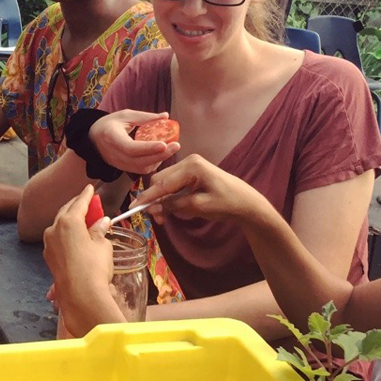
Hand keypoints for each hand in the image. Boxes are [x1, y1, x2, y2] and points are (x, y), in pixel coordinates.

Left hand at [42, 186, 113, 337]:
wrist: (80, 296)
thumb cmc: (94, 267)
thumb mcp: (102, 245)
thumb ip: (100, 230)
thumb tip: (102, 222)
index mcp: (68, 221)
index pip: (79, 203)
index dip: (87, 195)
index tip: (90, 187)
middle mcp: (54, 229)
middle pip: (66, 212)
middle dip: (77, 207)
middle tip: (88, 203)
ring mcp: (48, 244)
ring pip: (60, 226)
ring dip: (71, 222)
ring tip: (84, 222)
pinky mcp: (48, 257)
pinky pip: (58, 240)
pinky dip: (66, 235)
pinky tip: (75, 239)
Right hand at [87, 110, 179, 174]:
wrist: (93, 139)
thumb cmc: (109, 124)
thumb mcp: (125, 115)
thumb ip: (145, 117)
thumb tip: (166, 116)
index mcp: (111, 138)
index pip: (131, 148)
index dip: (148, 148)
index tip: (164, 144)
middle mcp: (115, 155)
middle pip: (139, 161)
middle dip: (160, 155)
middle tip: (176, 146)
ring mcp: (119, 164)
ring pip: (142, 168)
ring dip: (159, 160)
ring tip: (171, 149)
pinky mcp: (124, 169)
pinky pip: (141, 170)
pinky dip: (153, 164)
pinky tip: (161, 154)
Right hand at [132, 154, 268, 224]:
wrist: (247, 202)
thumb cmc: (227, 204)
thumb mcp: (199, 207)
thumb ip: (174, 205)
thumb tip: (152, 208)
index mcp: (192, 166)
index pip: (163, 183)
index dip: (148, 197)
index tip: (133, 208)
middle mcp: (188, 161)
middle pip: (160, 179)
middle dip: (154, 199)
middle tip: (156, 219)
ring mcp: (190, 166)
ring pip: (165, 182)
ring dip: (161, 199)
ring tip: (164, 217)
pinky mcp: (191, 172)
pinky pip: (173, 183)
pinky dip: (169, 196)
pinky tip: (172, 208)